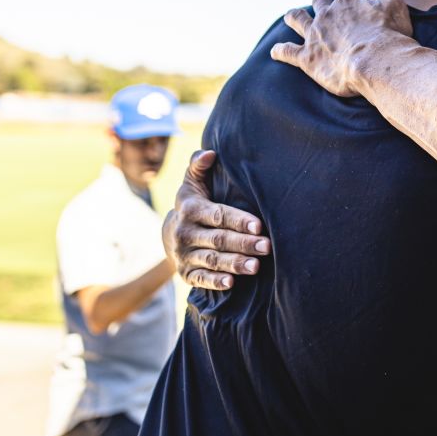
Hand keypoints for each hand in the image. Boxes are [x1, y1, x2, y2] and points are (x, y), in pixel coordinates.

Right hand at [165, 149, 270, 290]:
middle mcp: (185, 233)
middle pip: (218, 239)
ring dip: (234, 264)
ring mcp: (184, 255)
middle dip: (243, 243)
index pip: (217, 215)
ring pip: (212, 260)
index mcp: (190, 209)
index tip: (259, 225)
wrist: (169, 234)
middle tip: (267, 247)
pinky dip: (215, 281)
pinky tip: (231, 282)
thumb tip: (210, 153)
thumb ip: (199, 166)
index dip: (238, 220)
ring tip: (256, 266)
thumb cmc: (193, 203)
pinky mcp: (186, 273)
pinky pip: (201, 278)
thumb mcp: (192, 183)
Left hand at [271, 0, 412, 96]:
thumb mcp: (395, 6)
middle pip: (320, 1)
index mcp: (348, 2)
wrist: (374, 62)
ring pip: (298, 20)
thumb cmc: (389, 35)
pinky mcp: (307, 58)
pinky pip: (288, 52)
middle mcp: (327, 15)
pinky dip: (281, 51)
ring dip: (294, 16)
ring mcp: (314, 35)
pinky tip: (276, 51)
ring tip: (290, 15)